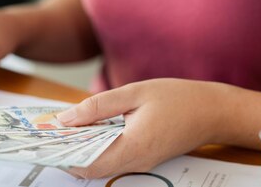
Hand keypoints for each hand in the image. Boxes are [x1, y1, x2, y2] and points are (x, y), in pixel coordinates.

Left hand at [56, 79, 240, 178]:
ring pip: (101, 165)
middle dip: (68, 153)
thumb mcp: (135, 93)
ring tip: (66, 128)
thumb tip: (65, 119)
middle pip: (91, 169)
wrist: (213, 111)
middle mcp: (135, 161)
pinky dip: (96, 147)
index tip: (47, 142)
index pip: (88, 166)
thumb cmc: (178, 98)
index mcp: (133, 146)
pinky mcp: (143, 158)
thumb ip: (98, 106)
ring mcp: (140, 163)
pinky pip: (113, 159)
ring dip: (81, 150)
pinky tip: (90, 129)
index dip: (63, 157)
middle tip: (51, 133)